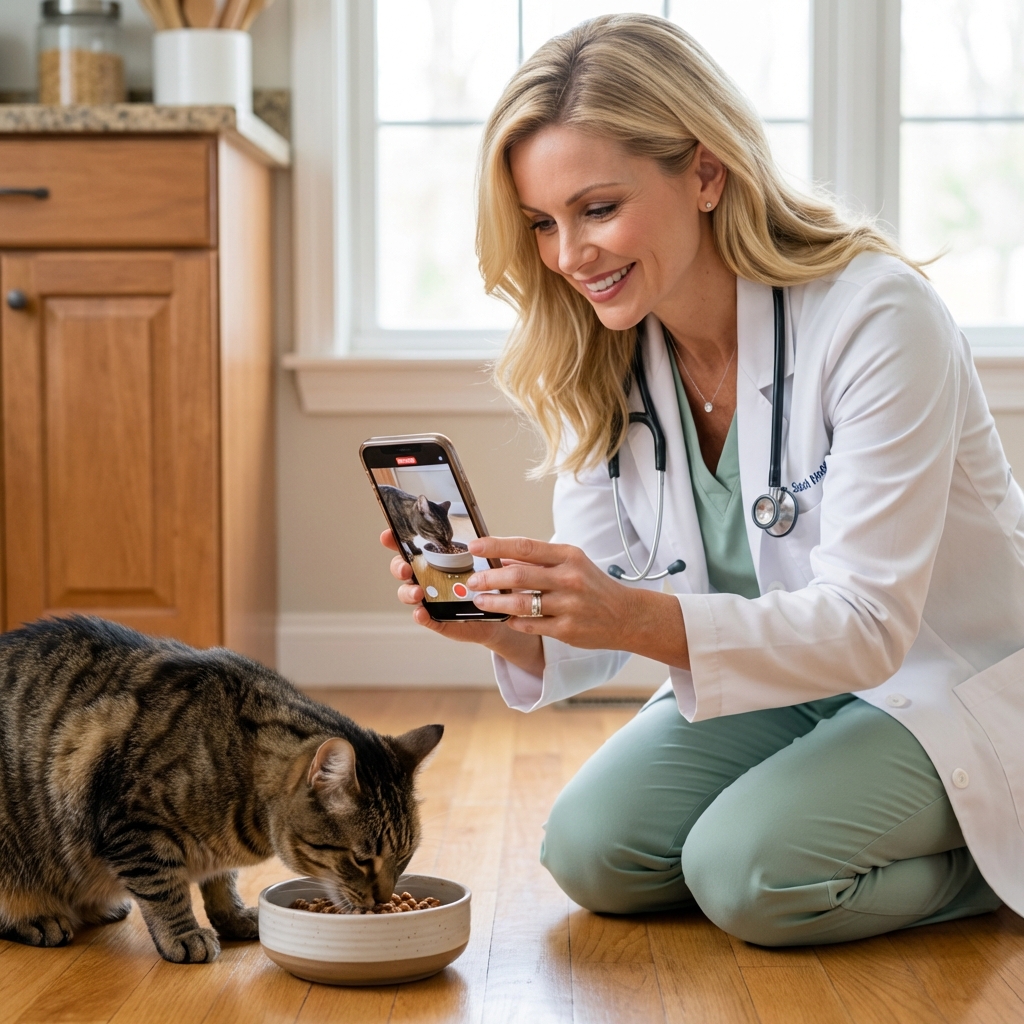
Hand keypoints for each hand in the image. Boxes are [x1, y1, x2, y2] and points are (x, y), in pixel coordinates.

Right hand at [382, 531, 542, 674]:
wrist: (498, 609)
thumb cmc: (484, 580)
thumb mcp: (479, 559)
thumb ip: (471, 545)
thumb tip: (472, 532)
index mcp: (432, 560)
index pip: (408, 548)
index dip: (394, 541)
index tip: (387, 536)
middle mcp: (425, 578)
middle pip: (402, 570)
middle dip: (399, 568)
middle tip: (406, 568)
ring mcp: (428, 598)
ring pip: (408, 594)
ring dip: (408, 592)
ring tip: (418, 592)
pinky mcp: (436, 618)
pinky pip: (423, 617)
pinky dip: (420, 615)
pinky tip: (422, 613)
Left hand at [465, 536, 689, 668]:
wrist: (626, 616)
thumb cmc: (593, 586)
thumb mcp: (571, 564)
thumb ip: (538, 561)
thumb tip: (502, 558)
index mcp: (569, 556)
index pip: (525, 547)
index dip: (495, 546)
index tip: (473, 547)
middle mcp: (569, 579)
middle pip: (518, 576)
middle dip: (489, 579)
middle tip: (472, 581)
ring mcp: (569, 606)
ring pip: (521, 604)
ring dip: (495, 603)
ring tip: (480, 601)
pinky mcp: (567, 630)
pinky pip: (530, 625)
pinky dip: (513, 621)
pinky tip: (505, 618)